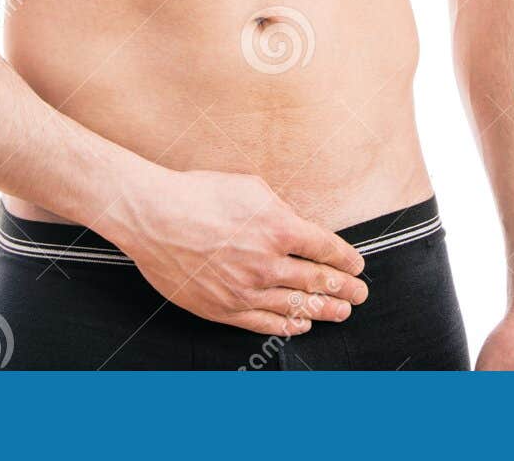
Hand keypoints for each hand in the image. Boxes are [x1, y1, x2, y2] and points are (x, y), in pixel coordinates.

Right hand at [110, 168, 367, 335]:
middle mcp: (267, 263)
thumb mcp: (251, 188)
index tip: (357, 265)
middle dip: (345, 289)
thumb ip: (281, 210)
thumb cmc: (199, 194)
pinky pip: (264, 323)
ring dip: (324, 310)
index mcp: (279, 228)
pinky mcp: (223, 309)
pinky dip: (287, 326)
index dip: (347, 260)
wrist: (153, 216)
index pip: (327, 249)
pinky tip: (301, 325)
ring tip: (341, 312)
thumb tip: (299, 226)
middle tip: (360, 294)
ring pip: (296, 306)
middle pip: (318, 281)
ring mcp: (245, 290)